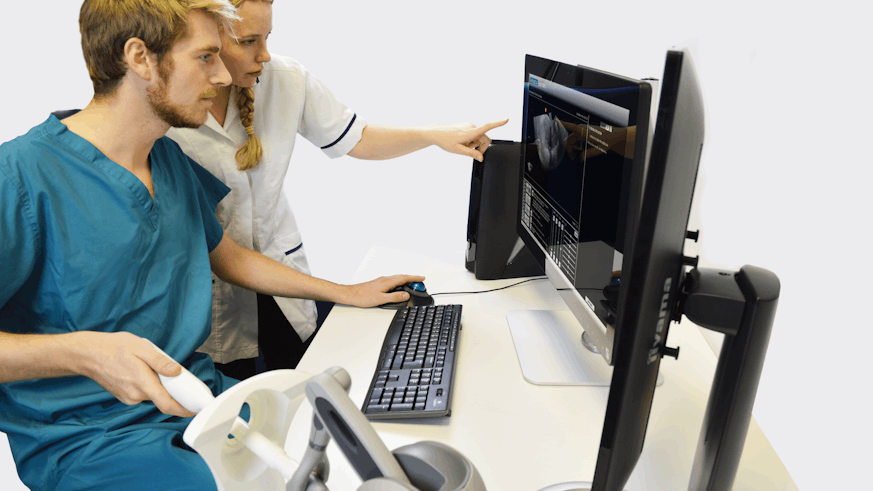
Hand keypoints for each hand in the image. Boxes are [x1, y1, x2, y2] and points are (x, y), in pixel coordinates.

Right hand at [75, 331, 195, 416]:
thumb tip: (177, 371)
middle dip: (171, 389)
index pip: (167, 405)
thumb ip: (160, 361)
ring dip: (158, 385)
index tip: (194, 410)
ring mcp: (128, 397)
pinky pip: (142, 393)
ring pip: (152, 395)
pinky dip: (148, 386)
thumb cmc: (113, 348)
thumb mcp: (142, 348)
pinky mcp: (124, 396)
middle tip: (175, 374)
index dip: (183, 410)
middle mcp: (135, 395)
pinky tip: (142, 371)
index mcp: (143, 384)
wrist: (87, 354)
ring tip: (151, 367)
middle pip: (162, 398)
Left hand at [343, 274, 425, 307]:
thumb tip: (405, 295)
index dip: (414, 278)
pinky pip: (393, 281)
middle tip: (420, 283)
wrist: (351, 294)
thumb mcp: (381, 299)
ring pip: (397, 279)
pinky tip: (398, 288)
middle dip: (412, 279)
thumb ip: (394, 297)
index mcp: (387, 282)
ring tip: (412, 287)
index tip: (422, 278)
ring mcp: (382, 281)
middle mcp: (385, 279)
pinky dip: (399, 283)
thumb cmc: (363, 296)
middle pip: (402, 277)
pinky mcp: (379, 284)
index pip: (404, 278)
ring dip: (406, 281)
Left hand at [429, 119, 507, 161]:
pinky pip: (474, 134)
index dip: (498, 123)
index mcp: (471, 132)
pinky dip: (470, 140)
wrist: (436, 133)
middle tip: (469, 151)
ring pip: (479, 137)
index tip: (507, 119)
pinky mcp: (467, 125)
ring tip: (462, 145)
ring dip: (473, 144)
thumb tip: (481, 157)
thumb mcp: (458, 150)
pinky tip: (461, 141)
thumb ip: (471, 154)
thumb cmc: (445, 141)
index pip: (487, 127)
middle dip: (480, 146)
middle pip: (484, 138)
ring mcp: (469, 125)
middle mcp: (472, 126)